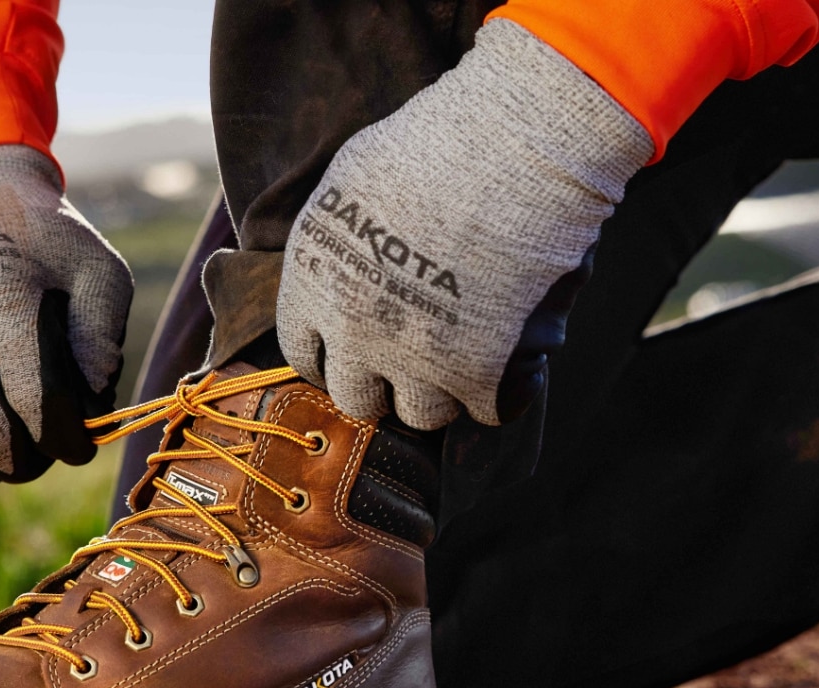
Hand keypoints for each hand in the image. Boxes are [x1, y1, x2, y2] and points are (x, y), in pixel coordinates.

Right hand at [0, 145, 132, 530]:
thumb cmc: (46, 248)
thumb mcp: (95, 269)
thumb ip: (103, 333)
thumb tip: (92, 405)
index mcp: (2, 304)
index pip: (35, 400)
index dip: (67, 440)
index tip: (80, 444)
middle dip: (25, 462)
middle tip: (41, 451)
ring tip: (2, 469)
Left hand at [276, 20, 651, 429]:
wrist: (511, 147)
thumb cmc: (438, 143)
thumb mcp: (353, 179)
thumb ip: (339, 238)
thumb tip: (343, 265)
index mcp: (314, 281)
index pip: (304, 351)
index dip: (337, 350)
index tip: (365, 341)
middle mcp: (353, 330)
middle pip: (357, 395)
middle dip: (386, 378)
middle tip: (420, 349)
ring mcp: (415, 359)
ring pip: (422, 413)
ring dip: (444, 389)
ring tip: (470, 346)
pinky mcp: (478, 374)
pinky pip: (488, 410)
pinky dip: (503, 388)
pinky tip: (513, 351)